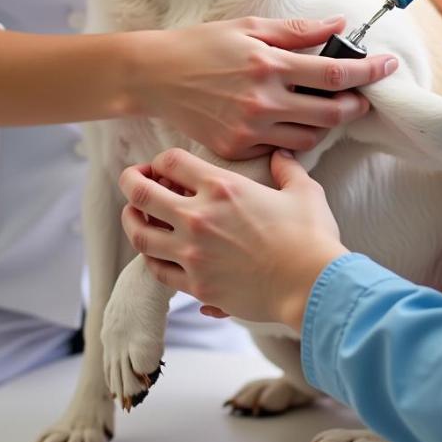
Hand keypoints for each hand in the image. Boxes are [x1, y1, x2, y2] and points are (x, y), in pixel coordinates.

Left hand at [119, 148, 347, 329]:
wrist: (312, 286)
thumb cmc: (310, 236)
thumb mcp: (303, 190)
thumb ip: (286, 168)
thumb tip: (280, 155)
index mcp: (222, 188)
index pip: (171, 161)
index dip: (160, 159)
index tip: (162, 165)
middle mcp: (199, 218)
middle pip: (141, 194)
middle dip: (130, 182)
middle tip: (132, 180)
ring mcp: (193, 254)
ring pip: (141, 235)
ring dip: (132, 221)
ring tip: (134, 215)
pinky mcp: (196, 286)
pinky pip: (158, 271)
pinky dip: (151, 258)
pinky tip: (156, 252)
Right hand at [121, 16, 398, 159]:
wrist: (155, 76)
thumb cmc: (202, 45)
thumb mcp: (250, 26)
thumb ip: (298, 30)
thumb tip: (339, 25)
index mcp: (268, 65)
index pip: (334, 74)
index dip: (368, 72)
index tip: (388, 66)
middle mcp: (262, 101)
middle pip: (331, 114)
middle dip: (356, 105)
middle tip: (363, 96)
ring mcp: (249, 129)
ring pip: (311, 137)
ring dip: (328, 123)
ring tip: (328, 107)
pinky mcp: (237, 149)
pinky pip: (281, 148)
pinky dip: (295, 136)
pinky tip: (291, 120)